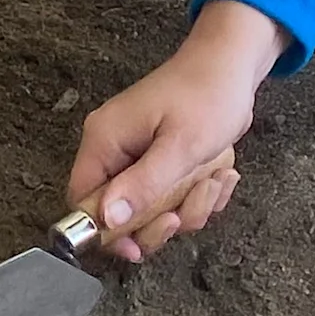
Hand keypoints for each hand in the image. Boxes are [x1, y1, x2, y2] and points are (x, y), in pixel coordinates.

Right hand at [66, 3, 279, 255]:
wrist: (233, 68)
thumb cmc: (207, 96)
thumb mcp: (180, 147)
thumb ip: (143, 184)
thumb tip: (107, 218)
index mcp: (105, 141)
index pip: (82, 202)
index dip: (107, 232)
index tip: (139, 247)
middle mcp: (113, 150)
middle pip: (120, 215)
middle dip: (161, 219)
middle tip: (186, 209)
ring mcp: (137, 156)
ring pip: (153, 210)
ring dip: (190, 206)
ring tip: (213, 176)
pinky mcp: (159, 161)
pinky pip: (173, 198)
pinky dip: (199, 194)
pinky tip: (218, 172)